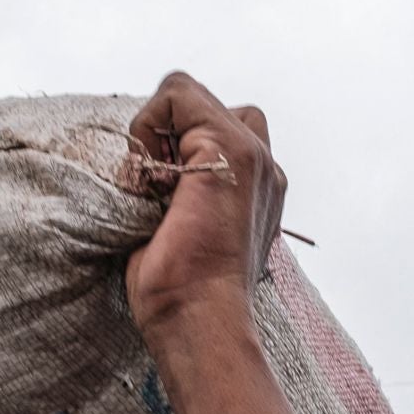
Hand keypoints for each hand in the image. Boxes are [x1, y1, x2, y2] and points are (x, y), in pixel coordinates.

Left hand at [122, 72, 283, 342]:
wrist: (197, 318)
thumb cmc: (183, 292)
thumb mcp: (182, 228)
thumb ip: (183, 190)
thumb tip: (149, 167)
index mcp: (259, 190)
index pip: (215, 130)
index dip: (175, 149)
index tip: (162, 195)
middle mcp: (265, 168)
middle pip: (205, 107)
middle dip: (167, 133)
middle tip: (157, 186)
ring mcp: (253, 156)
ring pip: (189, 96)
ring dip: (157, 129)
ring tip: (155, 183)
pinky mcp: (229, 150)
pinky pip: (177, 94)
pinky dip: (148, 124)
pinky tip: (149, 175)